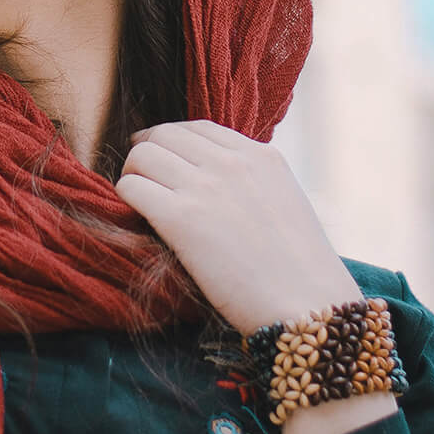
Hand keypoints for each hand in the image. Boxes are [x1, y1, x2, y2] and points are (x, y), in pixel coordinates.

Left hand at [114, 119, 362, 336]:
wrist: (307, 305)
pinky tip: (137, 217)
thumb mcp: (283, 201)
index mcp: (260, 155)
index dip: (172, 141)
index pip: (197, 128)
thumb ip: (250, 181)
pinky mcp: (181, 218)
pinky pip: (132, 188)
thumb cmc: (300, 269)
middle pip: (163, 134)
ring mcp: (205, 187)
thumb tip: (211, 177)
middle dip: (147, 154)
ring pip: (142, 156)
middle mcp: (231, 162)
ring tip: (139, 200)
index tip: (164, 159)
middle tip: (142, 177)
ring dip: (134, 175)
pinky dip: (126, 198)